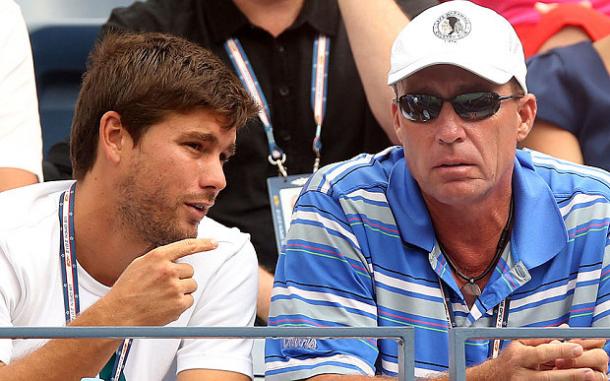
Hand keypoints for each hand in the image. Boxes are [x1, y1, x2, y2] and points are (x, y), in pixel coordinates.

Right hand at [102, 238, 217, 325]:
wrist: (119, 314)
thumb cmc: (128, 289)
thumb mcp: (140, 265)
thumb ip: (160, 258)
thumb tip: (178, 257)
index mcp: (158, 257)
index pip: (187, 246)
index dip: (203, 244)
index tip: (214, 243)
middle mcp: (168, 270)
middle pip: (190, 270)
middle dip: (180, 277)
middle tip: (163, 286)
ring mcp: (174, 287)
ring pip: (191, 285)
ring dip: (181, 290)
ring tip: (161, 296)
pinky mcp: (178, 304)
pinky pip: (189, 300)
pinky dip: (180, 303)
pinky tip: (164, 305)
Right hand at [488, 339, 606, 379]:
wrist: (491, 377)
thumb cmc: (508, 359)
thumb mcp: (519, 343)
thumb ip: (541, 338)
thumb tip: (562, 330)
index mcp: (518, 356)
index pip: (541, 353)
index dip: (560, 350)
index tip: (577, 348)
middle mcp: (520, 373)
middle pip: (547, 375)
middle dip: (569, 373)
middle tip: (588, 370)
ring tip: (586, 377)